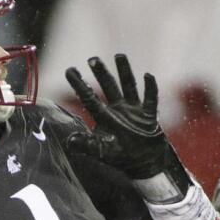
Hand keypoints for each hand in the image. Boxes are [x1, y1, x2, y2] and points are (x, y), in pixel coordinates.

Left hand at [64, 54, 190, 201]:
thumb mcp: (103, 152)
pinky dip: (150, 88)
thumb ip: (88, 145)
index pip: (89, 98)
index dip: (79, 84)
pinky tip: (148, 75)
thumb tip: (69, 142)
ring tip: (119, 55)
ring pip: (128, 87)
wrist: (145, 164)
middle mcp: (118, 110)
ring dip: (124, 72)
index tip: (69, 70)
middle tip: (92, 58)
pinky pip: (150, 99)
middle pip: (108, 87)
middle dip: (101, 73)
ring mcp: (133, 111)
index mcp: (104, 117)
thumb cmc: (122, 158)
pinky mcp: (149, 115)